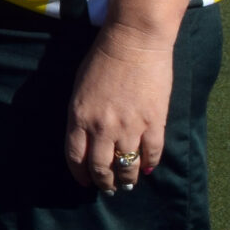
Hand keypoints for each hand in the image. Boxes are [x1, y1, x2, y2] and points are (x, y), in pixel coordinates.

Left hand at [65, 21, 172, 194]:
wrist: (134, 41)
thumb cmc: (103, 59)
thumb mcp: (80, 88)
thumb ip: (82, 115)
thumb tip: (88, 138)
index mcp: (78, 117)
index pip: (75, 157)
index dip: (80, 174)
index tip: (85, 182)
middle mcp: (101, 127)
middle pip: (101, 168)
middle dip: (104, 183)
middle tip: (108, 188)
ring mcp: (129, 126)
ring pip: (127, 166)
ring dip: (127, 180)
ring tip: (127, 184)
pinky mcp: (154, 122)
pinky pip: (152, 153)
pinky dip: (150, 164)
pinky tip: (148, 169)